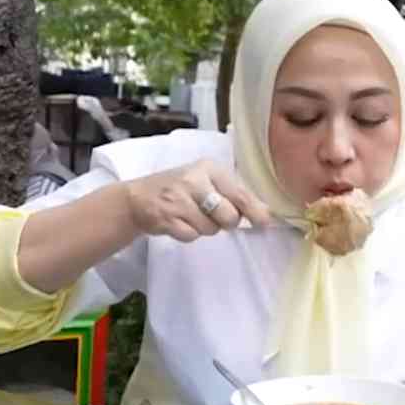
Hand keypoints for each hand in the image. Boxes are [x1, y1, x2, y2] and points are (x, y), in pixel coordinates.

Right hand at [124, 158, 271, 241]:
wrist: (138, 198)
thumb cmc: (181, 190)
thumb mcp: (207, 182)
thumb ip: (234, 195)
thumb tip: (265, 215)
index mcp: (209, 168)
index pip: (240, 194)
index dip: (255, 211)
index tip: (264, 222)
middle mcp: (194, 180)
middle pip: (229, 215)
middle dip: (225, 222)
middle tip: (212, 215)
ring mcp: (178, 199)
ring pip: (211, 229)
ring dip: (205, 228)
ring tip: (191, 216)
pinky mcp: (166, 217)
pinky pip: (192, 236)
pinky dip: (188, 234)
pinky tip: (179, 222)